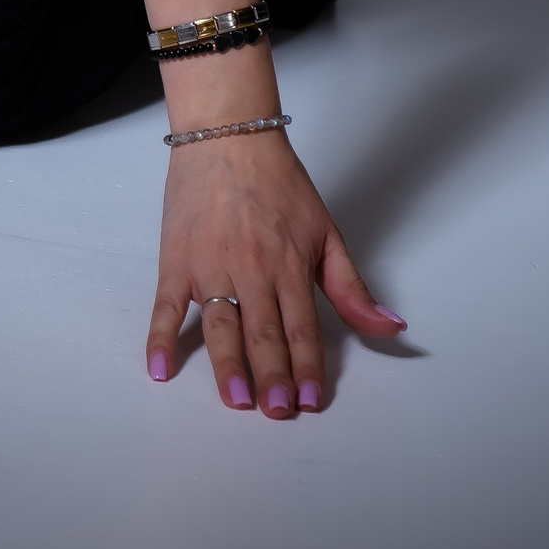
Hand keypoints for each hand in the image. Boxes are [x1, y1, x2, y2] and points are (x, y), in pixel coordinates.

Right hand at [147, 130, 403, 415]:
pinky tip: (159, 370)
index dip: (308, 368)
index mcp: (289, 265)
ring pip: (220, 325)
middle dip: (272, 376)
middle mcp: (251, 270)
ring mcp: (209, 265)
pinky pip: (165, 306)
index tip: (311, 402)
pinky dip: (160, 337)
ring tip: (235, 399)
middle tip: (277, 412)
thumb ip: (352, 288)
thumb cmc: (278, 183)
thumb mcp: (326, 232)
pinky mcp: (175, 260)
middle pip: (263, 332)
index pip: (302, 328)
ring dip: (227, 364)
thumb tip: (390, 327)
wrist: (228, 135)